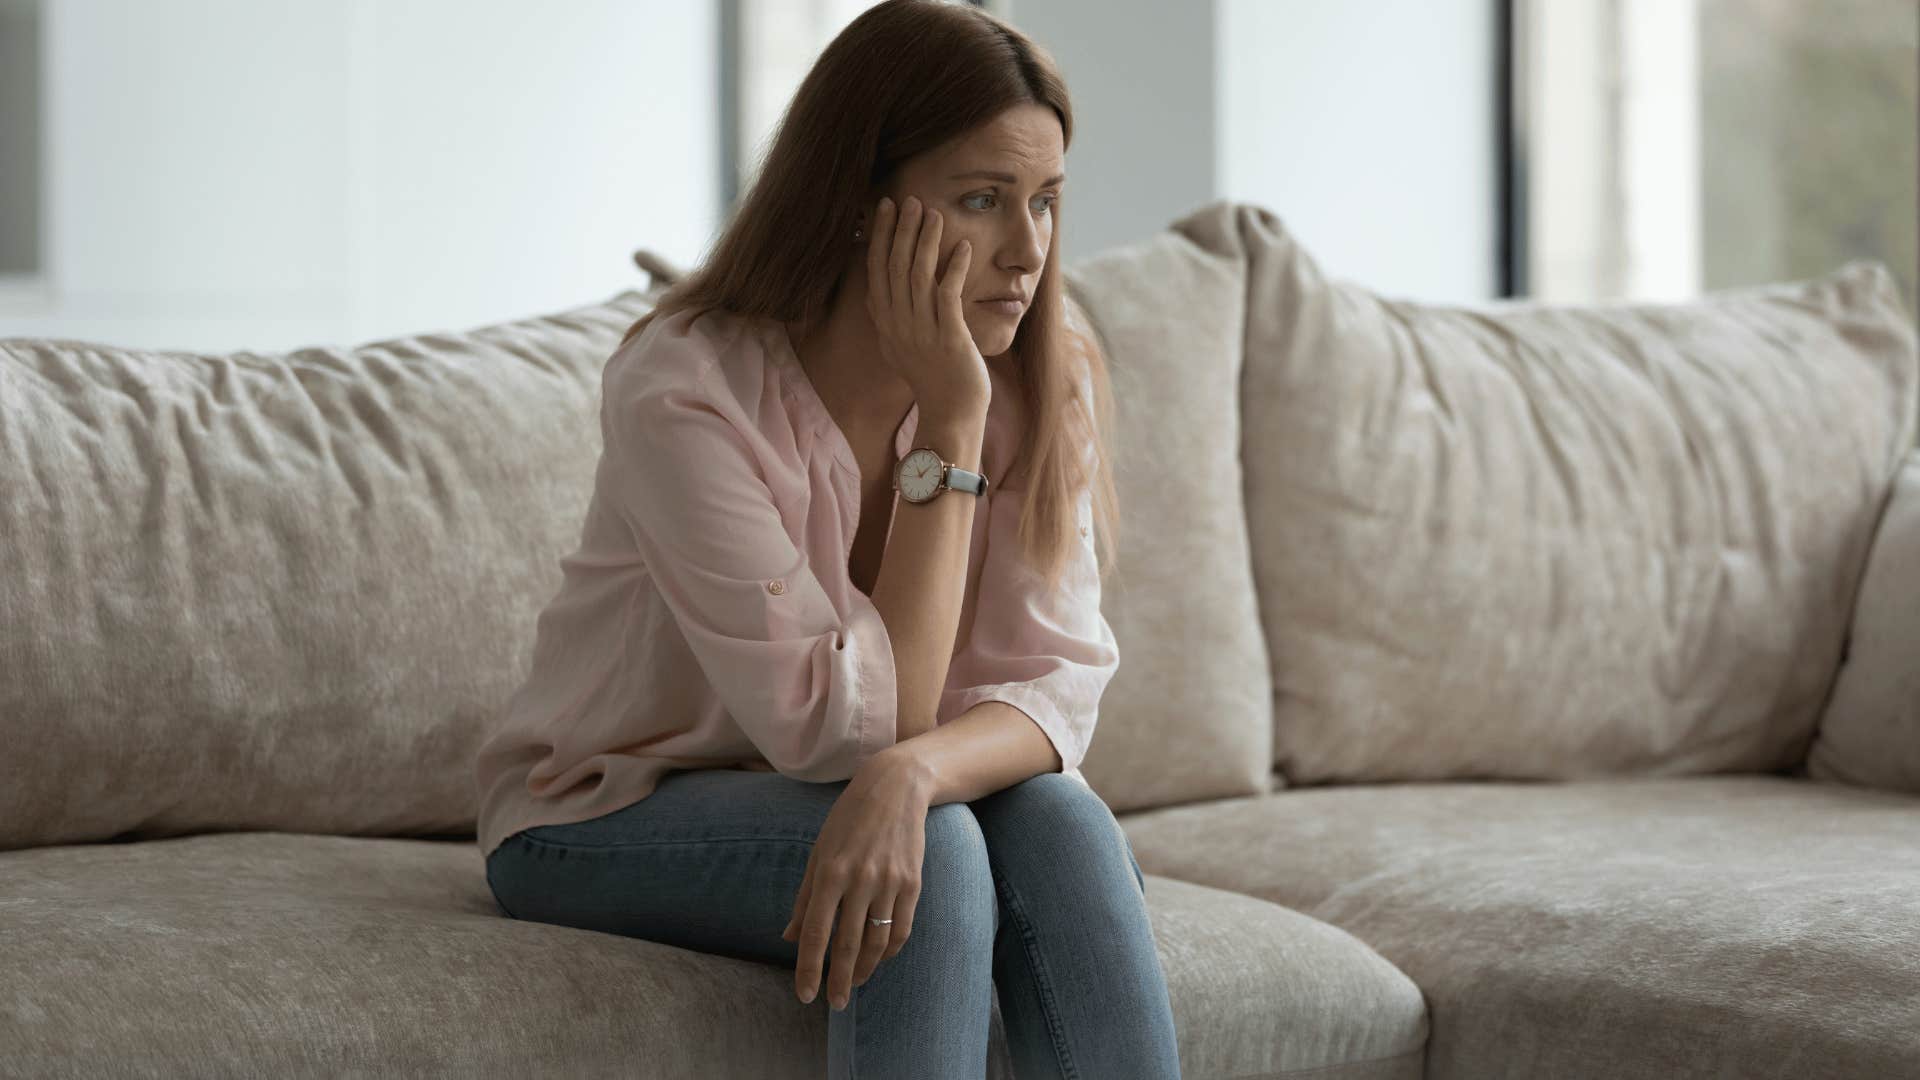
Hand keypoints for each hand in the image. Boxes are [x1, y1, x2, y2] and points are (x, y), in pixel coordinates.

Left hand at [781, 751, 931, 1008]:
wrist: (896, 788)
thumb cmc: (848, 820)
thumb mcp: (818, 853)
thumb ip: (805, 899)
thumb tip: (789, 938)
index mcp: (830, 873)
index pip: (816, 933)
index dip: (809, 969)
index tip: (805, 995)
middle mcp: (859, 880)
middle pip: (847, 945)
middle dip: (838, 981)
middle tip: (833, 1004)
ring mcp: (889, 882)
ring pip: (876, 943)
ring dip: (863, 970)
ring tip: (852, 984)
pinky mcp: (913, 883)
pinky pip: (901, 929)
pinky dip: (889, 952)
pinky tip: (877, 959)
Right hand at [864, 194, 991, 412]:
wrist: (950, 412)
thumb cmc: (932, 378)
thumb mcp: (899, 346)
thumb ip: (888, 318)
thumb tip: (875, 294)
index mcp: (886, 323)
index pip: (877, 270)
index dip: (881, 236)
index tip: (886, 208)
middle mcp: (898, 324)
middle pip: (895, 267)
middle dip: (902, 230)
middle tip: (911, 200)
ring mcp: (922, 331)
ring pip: (918, 276)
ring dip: (927, 241)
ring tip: (935, 213)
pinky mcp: (948, 338)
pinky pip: (948, 295)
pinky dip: (954, 267)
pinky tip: (963, 246)